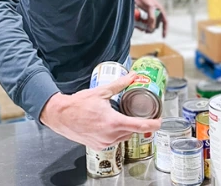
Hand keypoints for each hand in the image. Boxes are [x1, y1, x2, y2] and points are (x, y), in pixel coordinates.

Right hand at [39, 72, 161, 149]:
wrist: (61, 116)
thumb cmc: (78, 104)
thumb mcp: (101, 92)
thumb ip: (119, 84)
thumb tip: (132, 76)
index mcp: (113, 122)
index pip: (140, 126)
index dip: (153, 124)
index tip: (160, 120)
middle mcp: (110, 135)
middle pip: (133, 131)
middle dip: (138, 123)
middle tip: (140, 113)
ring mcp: (104, 142)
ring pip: (124, 137)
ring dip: (127, 128)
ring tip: (124, 116)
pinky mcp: (99, 145)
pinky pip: (114, 140)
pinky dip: (117, 133)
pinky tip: (112, 124)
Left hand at [135, 0, 167, 37]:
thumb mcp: (149, 7)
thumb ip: (152, 18)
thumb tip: (152, 28)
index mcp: (160, 11)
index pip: (165, 22)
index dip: (165, 30)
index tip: (163, 37)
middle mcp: (156, 13)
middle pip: (156, 25)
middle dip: (151, 29)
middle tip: (145, 31)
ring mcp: (150, 14)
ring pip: (149, 24)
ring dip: (144, 27)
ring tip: (139, 27)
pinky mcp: (144, 14)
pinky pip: (143, 22)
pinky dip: (141, 24)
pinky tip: (137, 24)